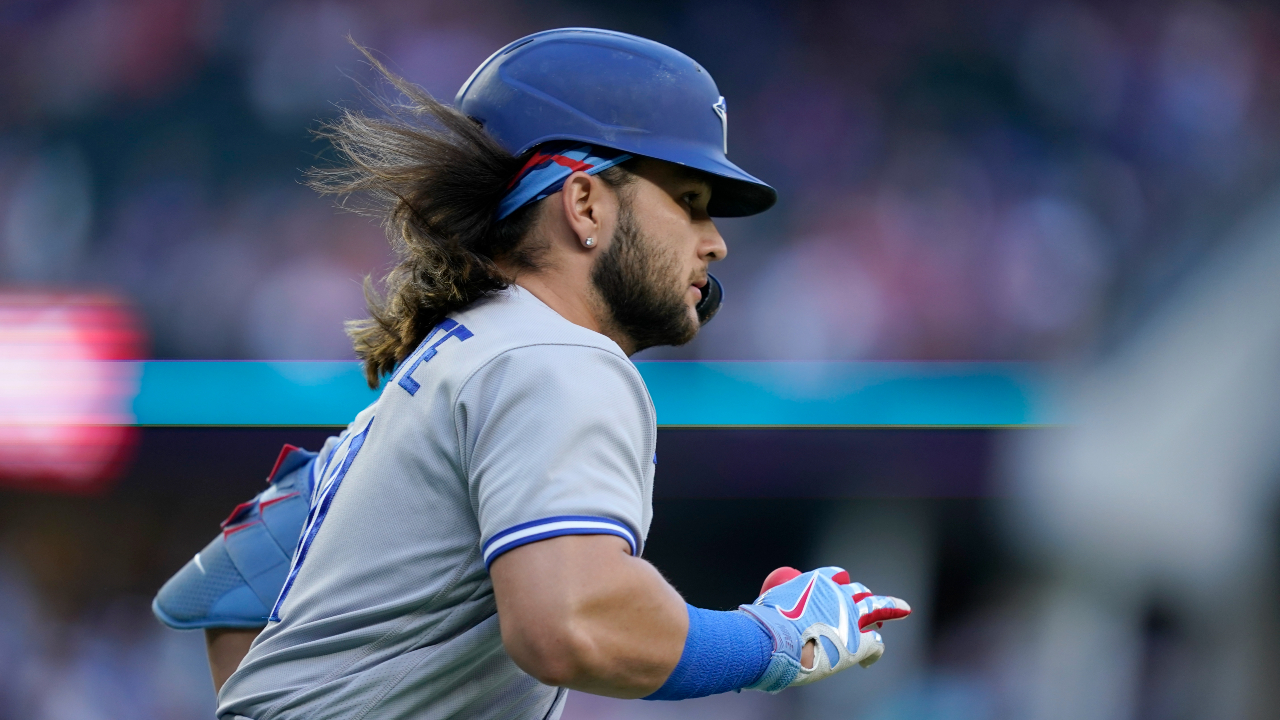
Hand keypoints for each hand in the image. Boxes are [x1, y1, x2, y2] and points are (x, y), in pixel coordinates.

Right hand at [739, 566, 909, 692]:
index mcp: (816, 581)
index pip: (836, 576)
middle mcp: (839, 593)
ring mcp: (852, 616)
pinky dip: (874, 650)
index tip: (843, 585)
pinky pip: (876, 643)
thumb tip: (756, 623)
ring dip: (886, 611)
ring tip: (900, 610)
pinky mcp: (860, 641)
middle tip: (871, 603)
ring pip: (877, 609)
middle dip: (865, 597)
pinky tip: (870, 658)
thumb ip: (772, 611)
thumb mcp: (764, 609)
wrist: (773, 643)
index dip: (841, 583)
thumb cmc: (761, 628)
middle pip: (860, 591)